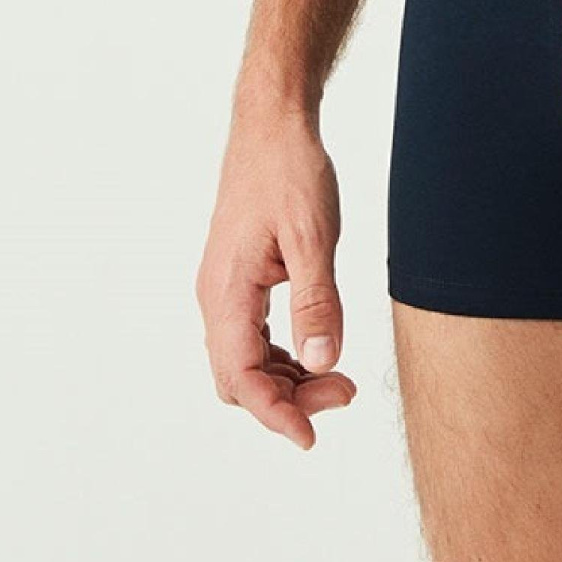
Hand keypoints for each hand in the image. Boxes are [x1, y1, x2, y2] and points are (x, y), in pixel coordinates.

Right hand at [195, 109, 358, 449]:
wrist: (272, 125)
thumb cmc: (290, 170)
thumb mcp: (314, 236)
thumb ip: (318, 301)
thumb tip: (323, 363)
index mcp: (227, 291)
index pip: (241, 378)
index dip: (276, 414)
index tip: (312, 437)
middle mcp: (216, 297)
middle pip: (239, 379)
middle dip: (287, 400)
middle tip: (345, 392)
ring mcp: (224, 289)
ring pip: (244, 362)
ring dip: (287, 380)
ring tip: (340, 378)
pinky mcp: (238, 280)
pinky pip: (252, 337)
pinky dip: (282, 355)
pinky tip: (317, 350)